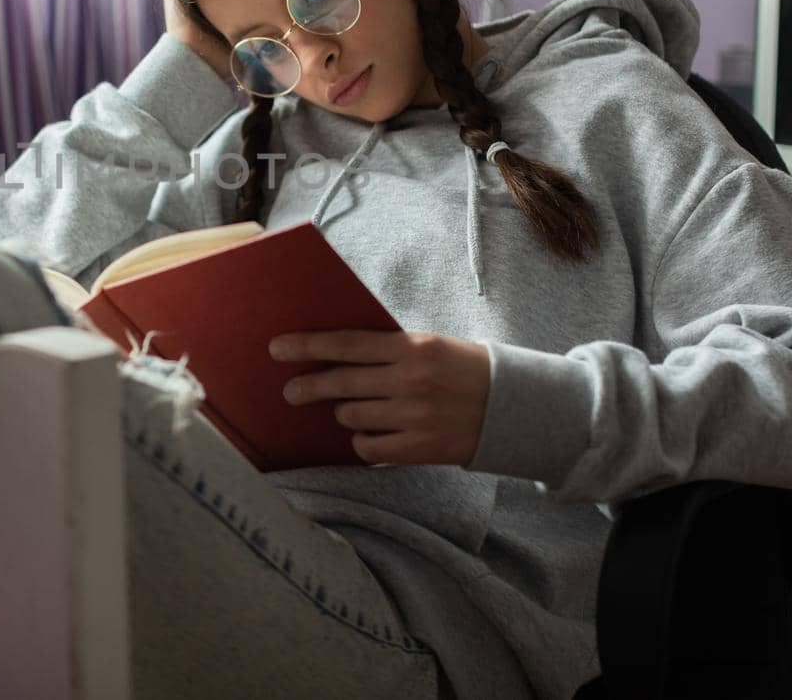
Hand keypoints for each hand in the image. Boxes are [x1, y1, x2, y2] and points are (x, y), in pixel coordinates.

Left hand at [269, 328, 491, 465]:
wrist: (513, 407)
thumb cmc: (465, 369)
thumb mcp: (430, 345)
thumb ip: (388, 348)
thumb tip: (335, 352)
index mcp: (412, 347)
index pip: (347, 344)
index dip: (308, 346)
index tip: (277, 348)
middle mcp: (410, 380)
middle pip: (341, 383)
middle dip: (309, 386)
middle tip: (291, 391)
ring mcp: (414, 416)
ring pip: (352, 416)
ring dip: (345, 413)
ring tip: (352, 409)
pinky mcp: (420, 448)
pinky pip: (369, 447)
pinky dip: (362, 441)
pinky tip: (367, 434)